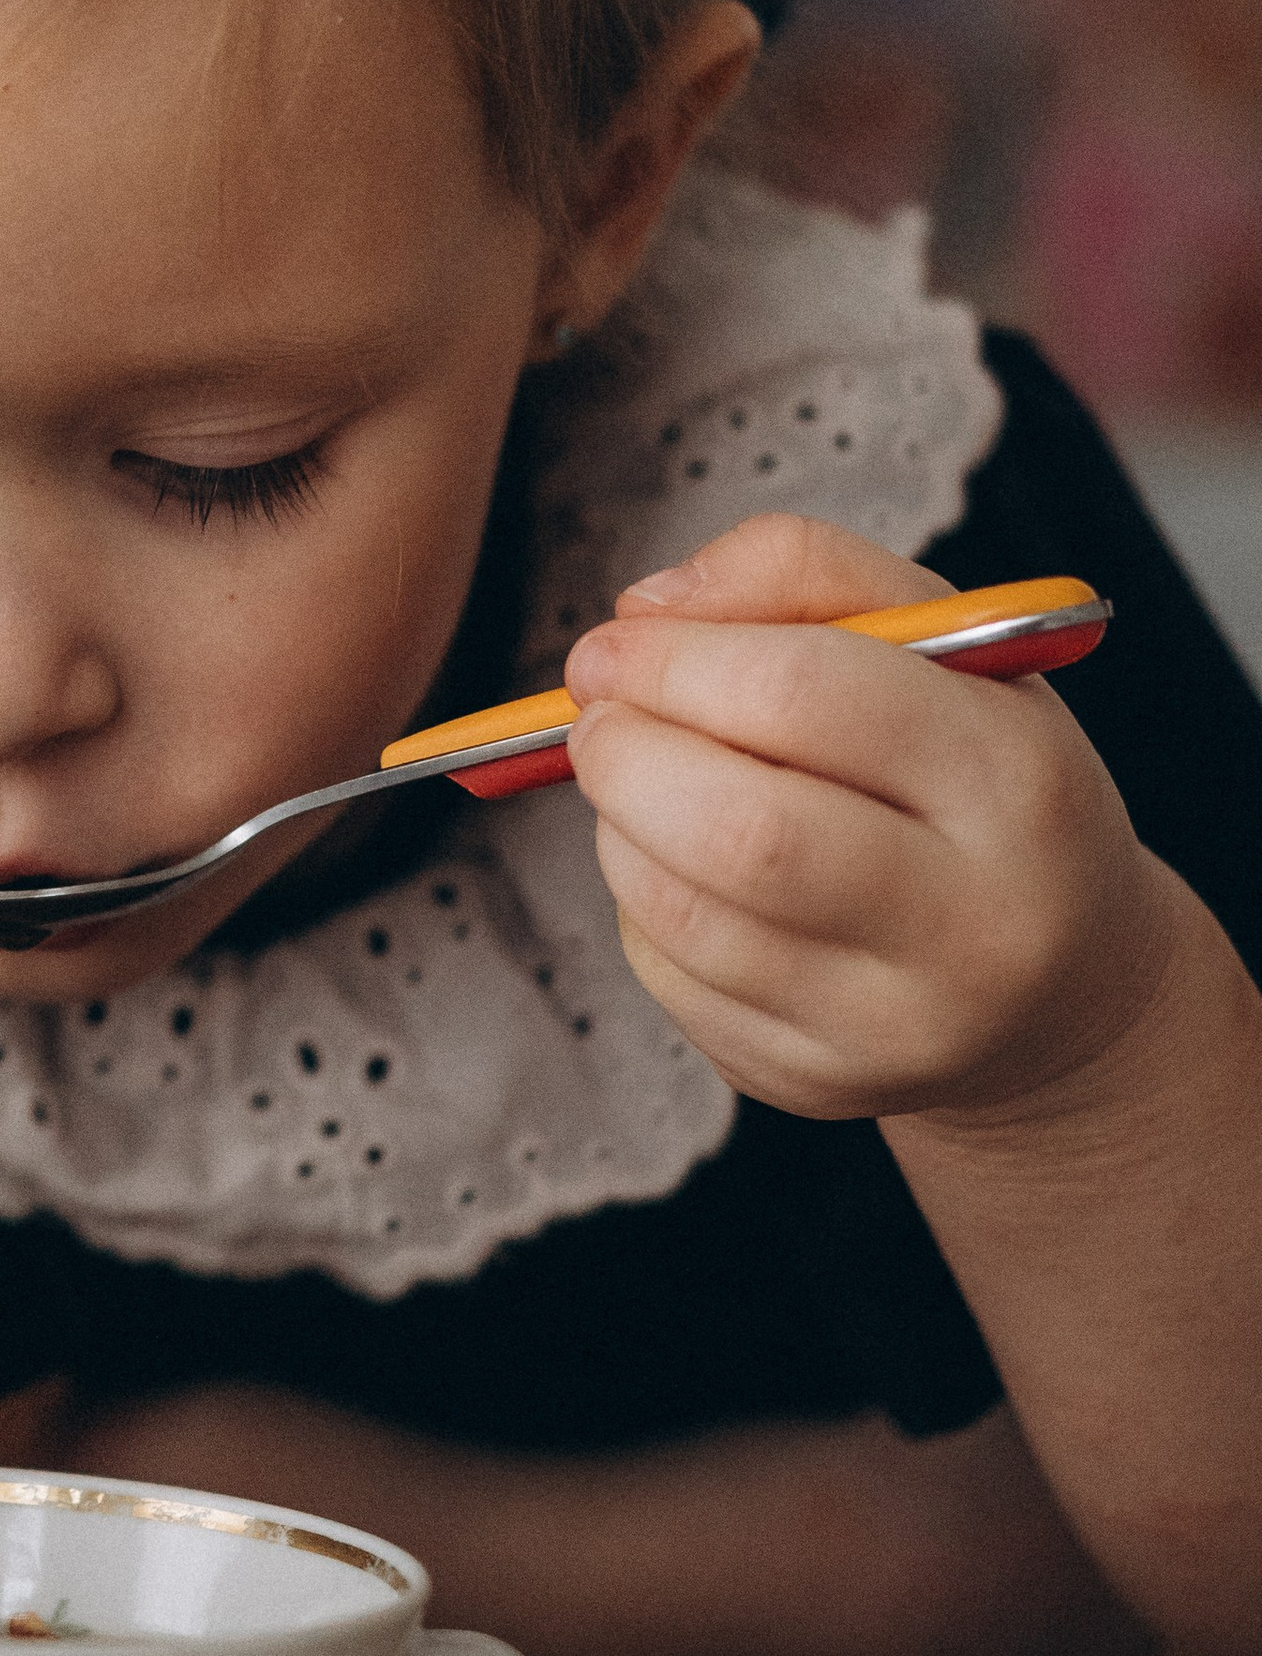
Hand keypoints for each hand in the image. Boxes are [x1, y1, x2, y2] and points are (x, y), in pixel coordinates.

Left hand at [561, 512, 1184, 1124]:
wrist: (1056, 985)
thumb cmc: (977, 778)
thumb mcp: (942, 644)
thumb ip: (803, 572)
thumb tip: (644, 611)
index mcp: (1017, 784)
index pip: (807, 696)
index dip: (676, 659)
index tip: (612, 644)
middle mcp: (972, 925)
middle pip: (739, 833)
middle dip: (626, 753)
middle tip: (598, 714)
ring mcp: (891, 1027)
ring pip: (683, 912)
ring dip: (622, 824)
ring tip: (649, 781)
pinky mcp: (813, 1084)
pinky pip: (669, 977)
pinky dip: (644, 902)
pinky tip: (691, 870)